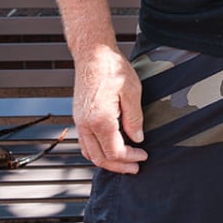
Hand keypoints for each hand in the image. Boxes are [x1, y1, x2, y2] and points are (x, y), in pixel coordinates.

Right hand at [73, 45, 146, 173]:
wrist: (92, 54)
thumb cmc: (112, 69)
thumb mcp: (132, 92)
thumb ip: (134, 118)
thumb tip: (137, 138)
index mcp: (100, 120)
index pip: (115, 151)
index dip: (130, 157)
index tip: (144, 155)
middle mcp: (85, 124)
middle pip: (100, 158)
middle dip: (119, 166)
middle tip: (136, 167)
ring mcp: (79, 121)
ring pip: (89, 153)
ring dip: (106, 161)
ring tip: (124, 162)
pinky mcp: (78, 117)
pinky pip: (84, 143)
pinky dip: (96, 152)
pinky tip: (109, 149)